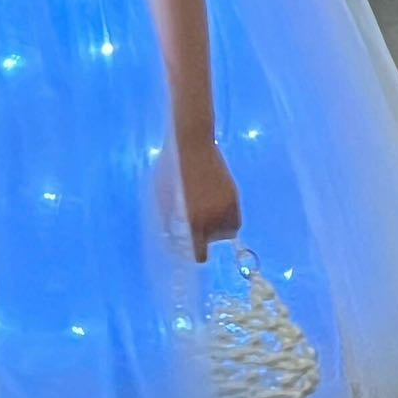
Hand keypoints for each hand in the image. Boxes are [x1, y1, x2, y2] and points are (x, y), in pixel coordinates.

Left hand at [178, 139, 241, 262]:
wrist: (192, 142)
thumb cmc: (171, 169)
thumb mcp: (162, 198)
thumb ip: (168, 222)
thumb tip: (172, 240)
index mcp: (194, 220)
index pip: (200, 254)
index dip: (195, 253)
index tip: (189, 248)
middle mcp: (213, 217)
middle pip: (214, 242)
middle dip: (205, 238)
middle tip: (196, 225)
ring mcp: (227, 205)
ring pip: (230, 231)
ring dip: (220, 229)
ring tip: (208, 216)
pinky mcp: (234, 194)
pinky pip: (236, 216)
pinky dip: (228, 217)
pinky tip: (216, 206)